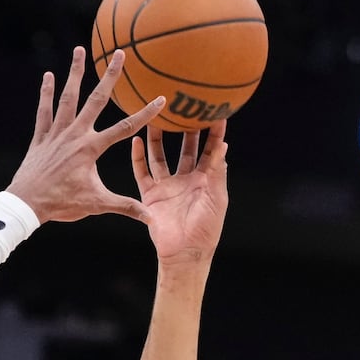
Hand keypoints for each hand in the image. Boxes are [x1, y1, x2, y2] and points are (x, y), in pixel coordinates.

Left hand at [4, 47, 165, 223]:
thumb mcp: (97, 205)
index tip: (160, 98)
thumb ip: (125, 207)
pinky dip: (47, 93)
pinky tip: (49, 75)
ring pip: (68, 97)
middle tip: (119, 53)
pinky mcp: (41, 137)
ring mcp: (56, 133)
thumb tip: (151, 218)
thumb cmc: (62, 204)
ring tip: (80, 49)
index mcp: (91, 149)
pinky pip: (44, 110)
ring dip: (75, 73)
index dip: (145, 113)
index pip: (125, 128)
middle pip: (96, 100)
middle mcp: (75, 135)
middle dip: (110, 76)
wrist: (27, 204)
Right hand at [130, 120, 229, 267]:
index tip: (216, 112)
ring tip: (156, 116)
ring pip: (160, 156)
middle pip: (184, 148)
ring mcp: (167, 186)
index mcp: (205, 180)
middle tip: (183, 106)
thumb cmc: (206, 229)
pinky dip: (137, 157)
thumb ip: (216, 171)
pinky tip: (135, 140)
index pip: (210, 151)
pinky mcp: (150, 195)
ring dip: (158, 138)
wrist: (184, 253)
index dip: (214, 133)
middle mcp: (185, 180)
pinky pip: (141, 172)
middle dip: (185, 129)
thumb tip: (223, 145)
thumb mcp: (216, 198)